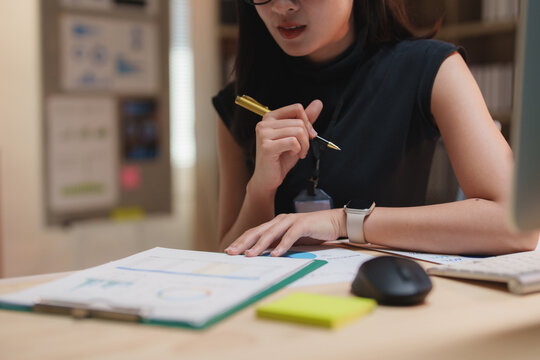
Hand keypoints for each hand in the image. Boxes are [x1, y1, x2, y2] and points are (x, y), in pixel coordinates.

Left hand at [225, 209, 346, 256]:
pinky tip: (275, 254)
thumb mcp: (291, 240)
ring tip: (250, 254)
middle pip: (258, 231)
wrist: (334, 222)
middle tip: (232, 252)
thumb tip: (263, 257)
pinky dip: (282, 245)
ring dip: (260, 245)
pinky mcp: (303, 224)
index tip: (230, 250)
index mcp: (275, 223)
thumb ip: (278, 245)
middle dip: (244, 242)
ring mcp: (291, 221)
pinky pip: (290, 236)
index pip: (254, 232)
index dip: (241, 241)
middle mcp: (280, 220)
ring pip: (271, 233)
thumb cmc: (312, 232)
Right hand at [249, 100, 322, 192]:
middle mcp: (264, 123)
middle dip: (307, 137)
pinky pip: (293, 142)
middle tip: (303, 149)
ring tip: (300, 153)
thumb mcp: (296, 136)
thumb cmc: (281, 158)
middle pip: (299, 122)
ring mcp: (263, 134)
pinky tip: (294, 155)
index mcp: (270, 117)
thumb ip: (305, 120)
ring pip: (298, 131)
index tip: (308, 135)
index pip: (297, 108)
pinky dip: (298, 150)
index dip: (307, 122)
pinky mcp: (267, 147)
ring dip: (304, 145)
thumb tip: (318, 102)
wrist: (268, 178)